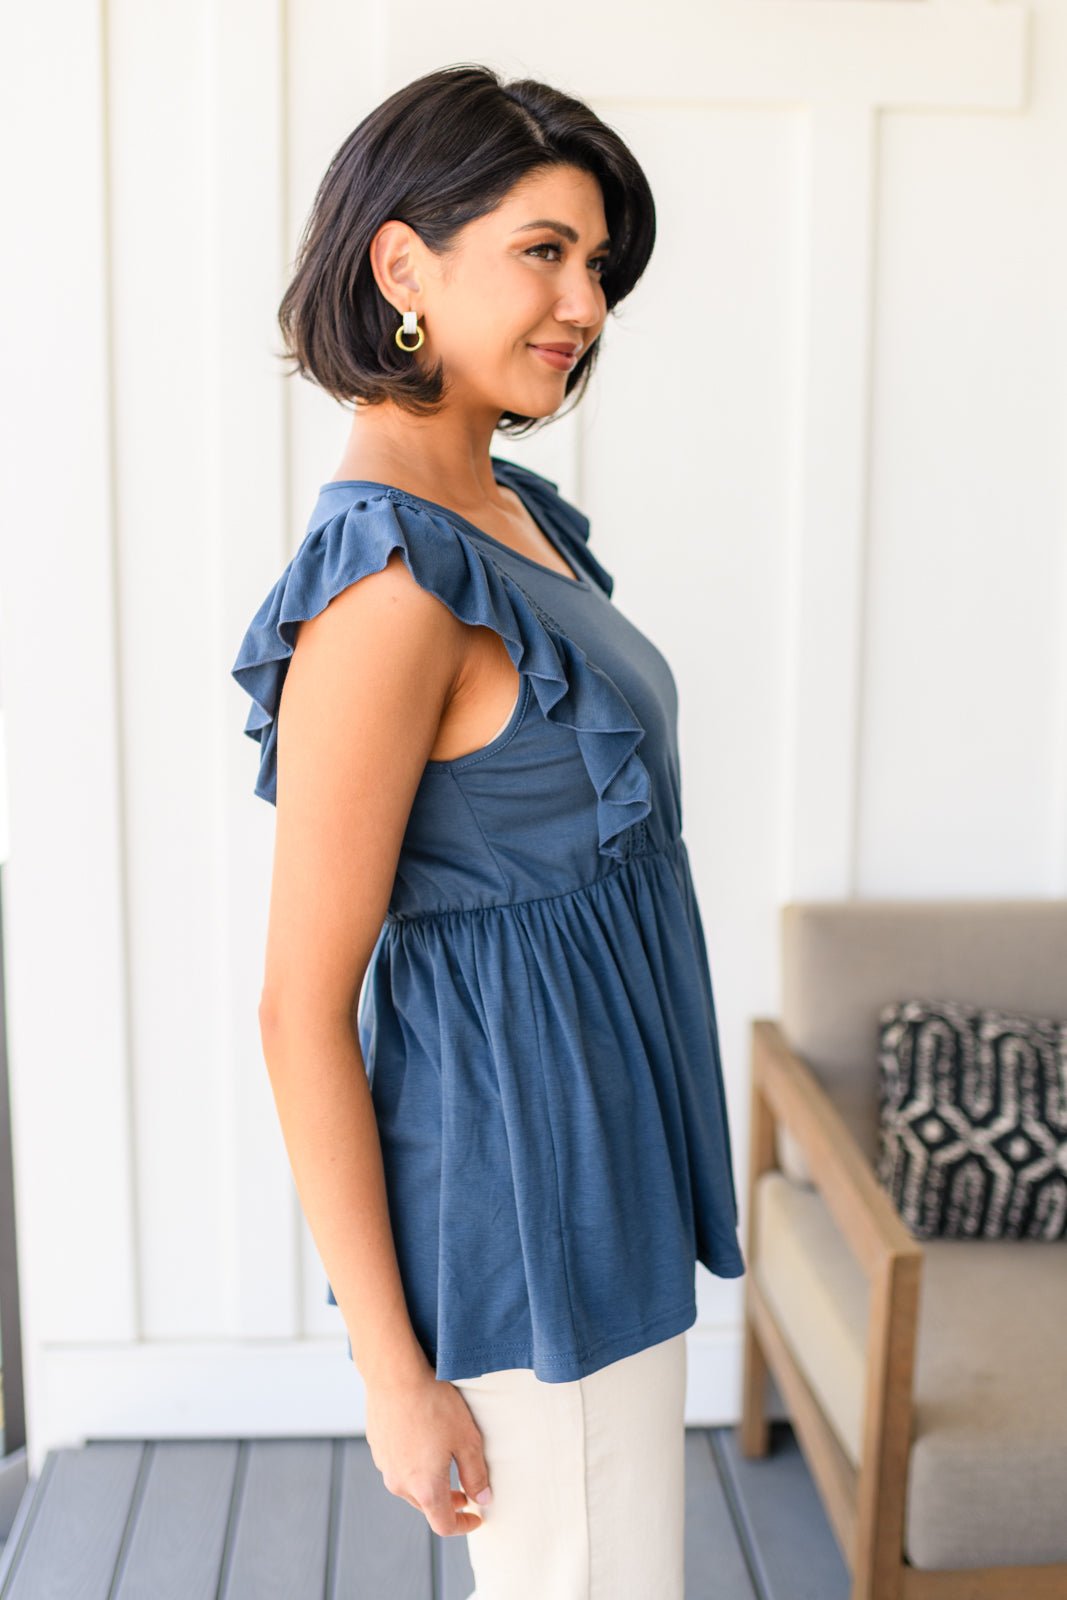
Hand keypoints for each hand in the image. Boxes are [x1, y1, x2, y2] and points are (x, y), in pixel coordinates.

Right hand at [365, 1370, 493, 1536]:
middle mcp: (400, 1483)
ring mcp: (385, 1466)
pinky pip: (398, 1466)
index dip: (463, 1525)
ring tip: (444, 1463)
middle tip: (465, 1491)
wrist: (395, 1375)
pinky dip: (413, 1465)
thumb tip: (482, 1498)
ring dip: (429, 1483)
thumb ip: (476, 1474)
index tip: (476, 1517)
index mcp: (425, 1488)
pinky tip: (424, 1441)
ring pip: (411, 1486)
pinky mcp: (377, 1447)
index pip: (444, 1524)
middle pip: (427, 1506)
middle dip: (448, 1503)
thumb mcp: (466, 1439)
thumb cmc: (434, 1405)